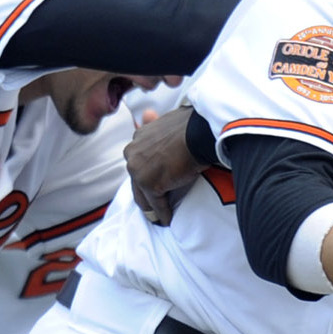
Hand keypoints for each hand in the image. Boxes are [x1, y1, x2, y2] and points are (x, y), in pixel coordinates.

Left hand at [127, 106, 201, 223]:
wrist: (200, 132)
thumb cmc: (192, 125)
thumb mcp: (168, 121)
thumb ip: (156, 124)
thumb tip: (146, 113)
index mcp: (138, 137)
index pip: (139, 162)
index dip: (146, 174)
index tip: (153, 184)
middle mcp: (132, 152)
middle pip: (136, 180)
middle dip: (144, 193)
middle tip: (152, 206)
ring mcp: (138, 169)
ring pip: (143, 195)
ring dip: (152, 207)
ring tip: (158, 217)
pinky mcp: (149, 184)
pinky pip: (155, 204)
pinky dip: (162, 214)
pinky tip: (167, 220)